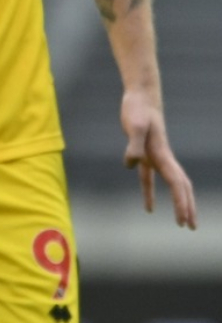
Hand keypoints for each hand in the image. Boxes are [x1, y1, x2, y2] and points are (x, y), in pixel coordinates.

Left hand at [121, 90, 196, 228]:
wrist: (140, 96)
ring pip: (170, 185)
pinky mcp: (144, 155)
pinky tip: (149, 209)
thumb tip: (131, 164)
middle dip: (187, 207)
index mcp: (163, 155)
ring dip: (176, 203)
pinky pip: (149, 179)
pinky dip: (150, 193)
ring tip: (180, 222)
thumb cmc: (138, 109)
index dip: (181, 202)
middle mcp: (163, 158)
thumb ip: (134, 145)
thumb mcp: (135, 126)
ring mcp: (155, 157)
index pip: (176, 183)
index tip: (185, 219)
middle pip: (180, 187)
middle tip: (191, 227)